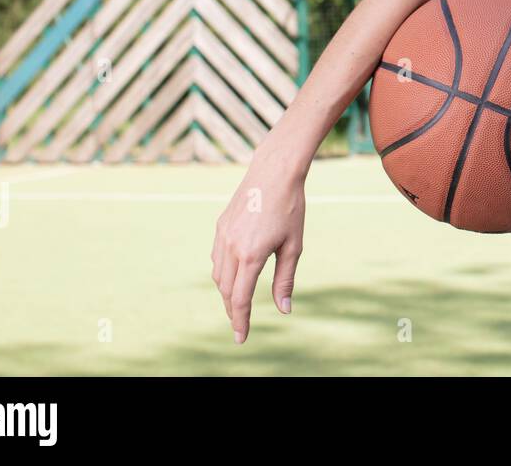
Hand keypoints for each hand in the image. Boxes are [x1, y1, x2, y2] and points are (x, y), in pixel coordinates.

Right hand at [211, 136, 306, 343]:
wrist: (274, 173)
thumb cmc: (290, 208)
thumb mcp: (293, 245)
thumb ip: (285, 279)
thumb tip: (284, 309)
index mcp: (251, 255)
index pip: (241, 298)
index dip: (240, 321)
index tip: (241, 338)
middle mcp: (231, 247)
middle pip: (227, 290)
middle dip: (233, 310)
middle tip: (240, 325)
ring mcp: (222, 236)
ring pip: (219, 275)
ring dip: (227, 292)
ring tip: (238, 303)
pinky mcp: (220, 226)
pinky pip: (217, 258)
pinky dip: (223, 273)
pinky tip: (233, 276)